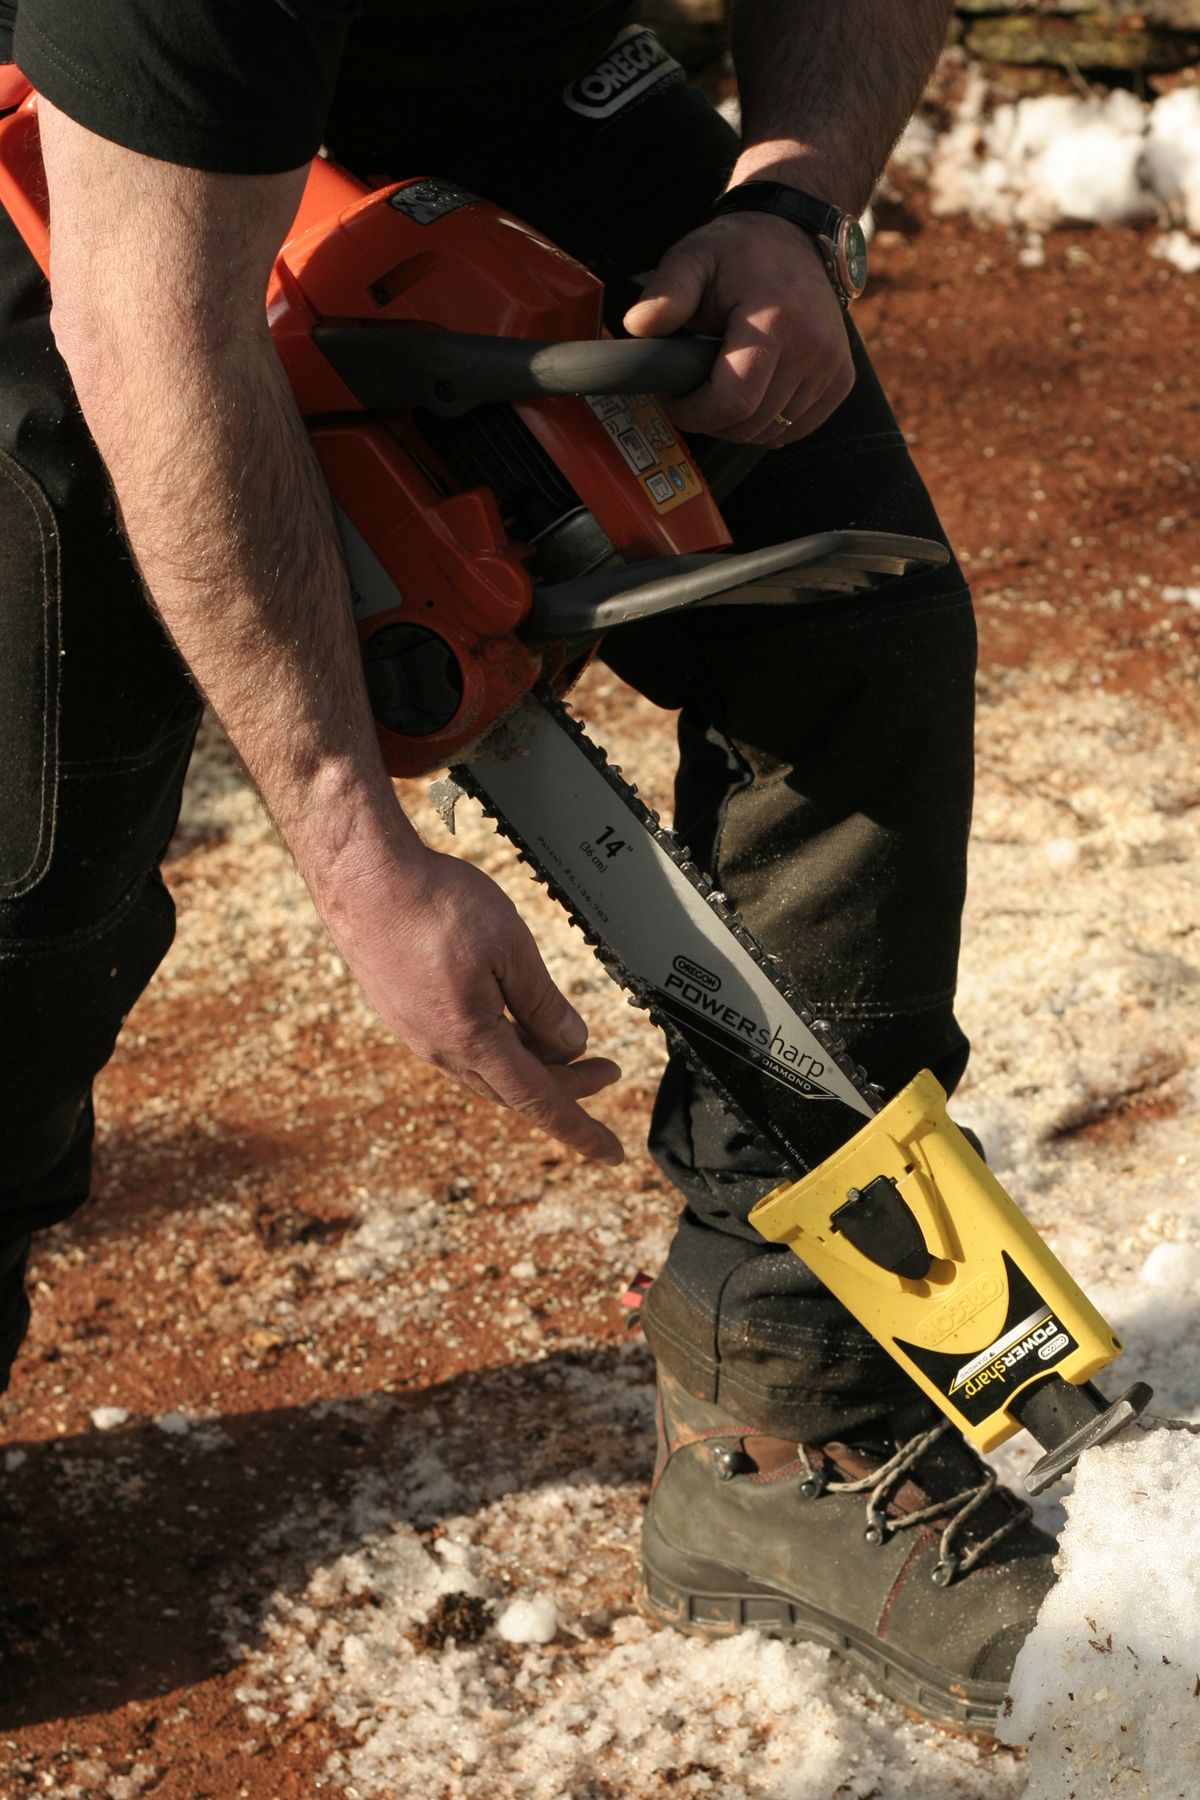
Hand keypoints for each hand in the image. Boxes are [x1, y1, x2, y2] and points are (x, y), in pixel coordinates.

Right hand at [329, 845, 623, 1165]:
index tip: (610, 1152)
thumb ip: (543, 1004)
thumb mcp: (510, 947)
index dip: (579, 1128)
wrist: (359, 877)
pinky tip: (507, 1022)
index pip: (539, 1101)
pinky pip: (460, 1050)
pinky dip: (497, 1048)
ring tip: (562, 1041)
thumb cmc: (434, 904)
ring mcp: (416, 1034)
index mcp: (471, 1039)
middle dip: (566, 1085)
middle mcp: (440, 1049)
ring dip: (530, 1065)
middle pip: (515, 1089)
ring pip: (486, 1071)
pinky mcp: (402, 1014)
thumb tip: (571, 1046)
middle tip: (605, 1069)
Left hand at [623, 210, 854, 445]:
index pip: (733, 402)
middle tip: (691, 392)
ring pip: (773, 432)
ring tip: (720, 386)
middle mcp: (814, 347)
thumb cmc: (738, 251)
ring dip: (738, 423)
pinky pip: (796, 429)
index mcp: (776, 322)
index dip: (694, 413)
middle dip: (711, 419)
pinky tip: (751, 393)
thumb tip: (637, 325)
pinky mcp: (841, 381)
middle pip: (751, 424)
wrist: (795, 236)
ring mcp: (833, 367)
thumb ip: (666, 292)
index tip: (672, 397)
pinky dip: (768, 423)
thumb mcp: (693, 258)